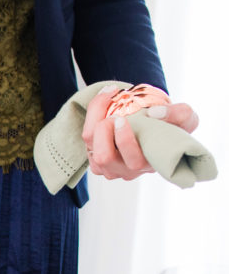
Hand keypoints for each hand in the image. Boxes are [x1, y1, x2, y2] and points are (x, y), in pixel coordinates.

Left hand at [83, 85, 198, 180]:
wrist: (156, 125)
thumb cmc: (172, 125)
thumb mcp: (186, 117)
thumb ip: (180, 114)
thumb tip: (154, 114)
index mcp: (150, 164)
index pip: (134, 160)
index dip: (124, 140)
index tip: (123, 118)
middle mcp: (126, 170)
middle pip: (104, 156)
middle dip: (104, 130)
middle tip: (115, 113)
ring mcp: (108, 167)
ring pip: (91, 146)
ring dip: (95, 120)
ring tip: (110, 102)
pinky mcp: (96, 160)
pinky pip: (86, 141)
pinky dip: (91, 119)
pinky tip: (104, 106)